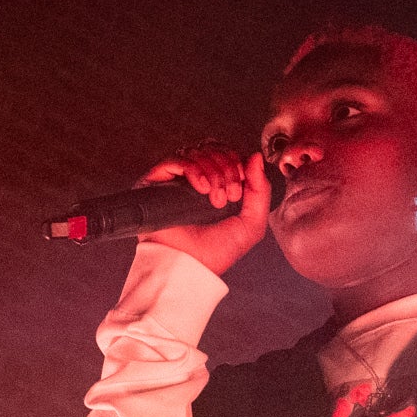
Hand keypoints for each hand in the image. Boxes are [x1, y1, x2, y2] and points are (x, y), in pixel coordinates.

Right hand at [138, 144, 270, 276]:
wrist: (189, 267)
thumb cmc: (214, 253)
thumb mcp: (251, 224)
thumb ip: (261, 191)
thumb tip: (256, 157)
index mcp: (215, 186)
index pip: (226, 154)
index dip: (237, 163)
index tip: (241, 189)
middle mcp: (194, 180)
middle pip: (213, 149)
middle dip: (228, 168)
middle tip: (230, 195)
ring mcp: (174, 180)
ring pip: (197, 151)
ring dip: (213, 171)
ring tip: (214, 198)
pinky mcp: (156, 182)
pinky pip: (176, 159)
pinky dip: (194, 169)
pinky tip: (202, 189)